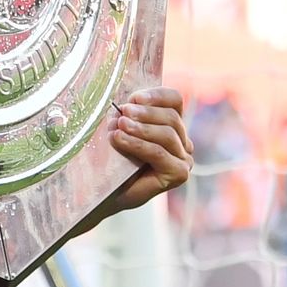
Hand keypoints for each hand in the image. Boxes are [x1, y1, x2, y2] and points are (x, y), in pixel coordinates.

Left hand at [105, 86, 193, 212]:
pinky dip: (138, 144)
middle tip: (122, 112)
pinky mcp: (179, 174)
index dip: (156, 95)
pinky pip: (160, 153)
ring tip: (118, 126)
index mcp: (172, 124)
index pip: (174, 100)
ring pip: (168, 134)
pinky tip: (119, 139)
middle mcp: (182, 141)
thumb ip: (129, 113)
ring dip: (140, 128)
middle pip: (172, 117)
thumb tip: (125, 102)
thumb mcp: (120, 128)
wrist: (104, 190)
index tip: (134, 98)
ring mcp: (183, 159)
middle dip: (145, 113)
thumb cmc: (111, 158)